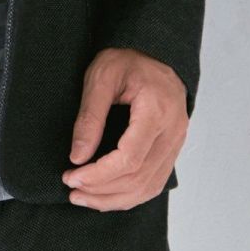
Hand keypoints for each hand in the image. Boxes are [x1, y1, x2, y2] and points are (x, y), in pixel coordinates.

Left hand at [61, 47, 186, 210]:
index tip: (72, 176)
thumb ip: (90, 117)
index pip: (129, 159)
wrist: (155, 51)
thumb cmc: (129, 59)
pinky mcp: (173, 148)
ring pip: (148, 186)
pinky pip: (154, 181)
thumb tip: (78, 156)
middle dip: (102, 191)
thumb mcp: (101, 77)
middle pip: (139, 178)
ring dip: (115, 199)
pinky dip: (131, 194)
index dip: (99, 175)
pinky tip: (108, 195)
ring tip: (85, 197)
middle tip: (73, 190)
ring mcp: (176, 142)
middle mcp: (173, 131)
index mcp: (156, 110)